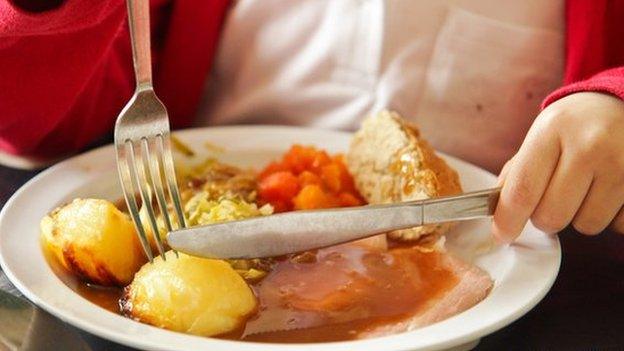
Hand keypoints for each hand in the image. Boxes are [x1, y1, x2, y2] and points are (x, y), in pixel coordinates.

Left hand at [492, 92, 623, 241]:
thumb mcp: (543, 132)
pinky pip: (617, 225)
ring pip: (586, 224)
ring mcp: (622, 165)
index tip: (501, 235)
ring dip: (581, 214)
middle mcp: (589, 146)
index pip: (522, 190)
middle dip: (547, 215)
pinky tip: (612, 189)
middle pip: (551, 216)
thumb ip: (519, 170)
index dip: (507, 220)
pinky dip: (612, 216)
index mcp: (553, 130)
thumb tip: (501, 212)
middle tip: (555, 195)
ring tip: (589, 185)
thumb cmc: (578, 124)